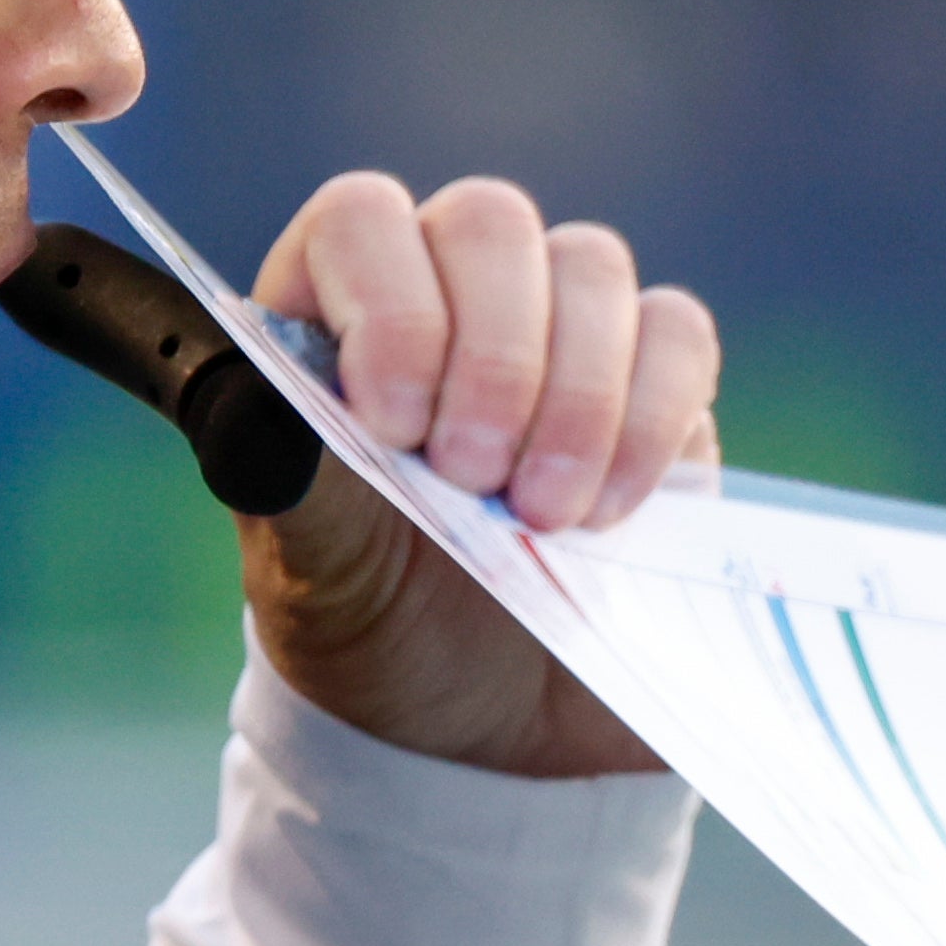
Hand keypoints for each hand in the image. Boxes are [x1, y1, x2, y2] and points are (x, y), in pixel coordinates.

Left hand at [238, 172, 719, 777]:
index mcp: (337, 309)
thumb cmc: (374, 624)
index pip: (361, 220)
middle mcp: (449, 289)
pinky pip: (677, 335)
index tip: (394, 423)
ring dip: (576, 395)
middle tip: (476, 478)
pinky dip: (650, 417)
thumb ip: (292, 481)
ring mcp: (560, 325)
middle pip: (489, 222)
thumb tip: (268, 421)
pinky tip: (607, 511)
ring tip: (543, 515)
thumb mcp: (312, 570)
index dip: (389, 301)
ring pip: (592, 267)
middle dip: (494, 354)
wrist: (480, 725)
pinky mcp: (654, 381)